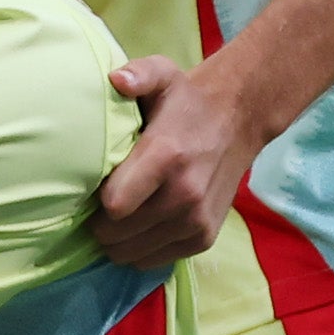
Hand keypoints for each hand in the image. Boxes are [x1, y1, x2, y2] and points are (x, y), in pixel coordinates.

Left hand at [89, 52, 261, 269]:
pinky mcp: (204, 238)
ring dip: (119, 239)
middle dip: (101, 223)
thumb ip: (139, 74)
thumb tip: (116, 80)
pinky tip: (143, 224)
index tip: (94, 186)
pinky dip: (142, 248)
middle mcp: (185, 194)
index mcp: (167, 157)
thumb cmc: (186, 101)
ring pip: (132, 253)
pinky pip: (154, 260)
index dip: (95, 200)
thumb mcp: (163, 75)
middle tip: (104, 202)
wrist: (239, 119)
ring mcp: (196, 220)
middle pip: (116, 234)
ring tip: (123, 213)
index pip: (113, 205)